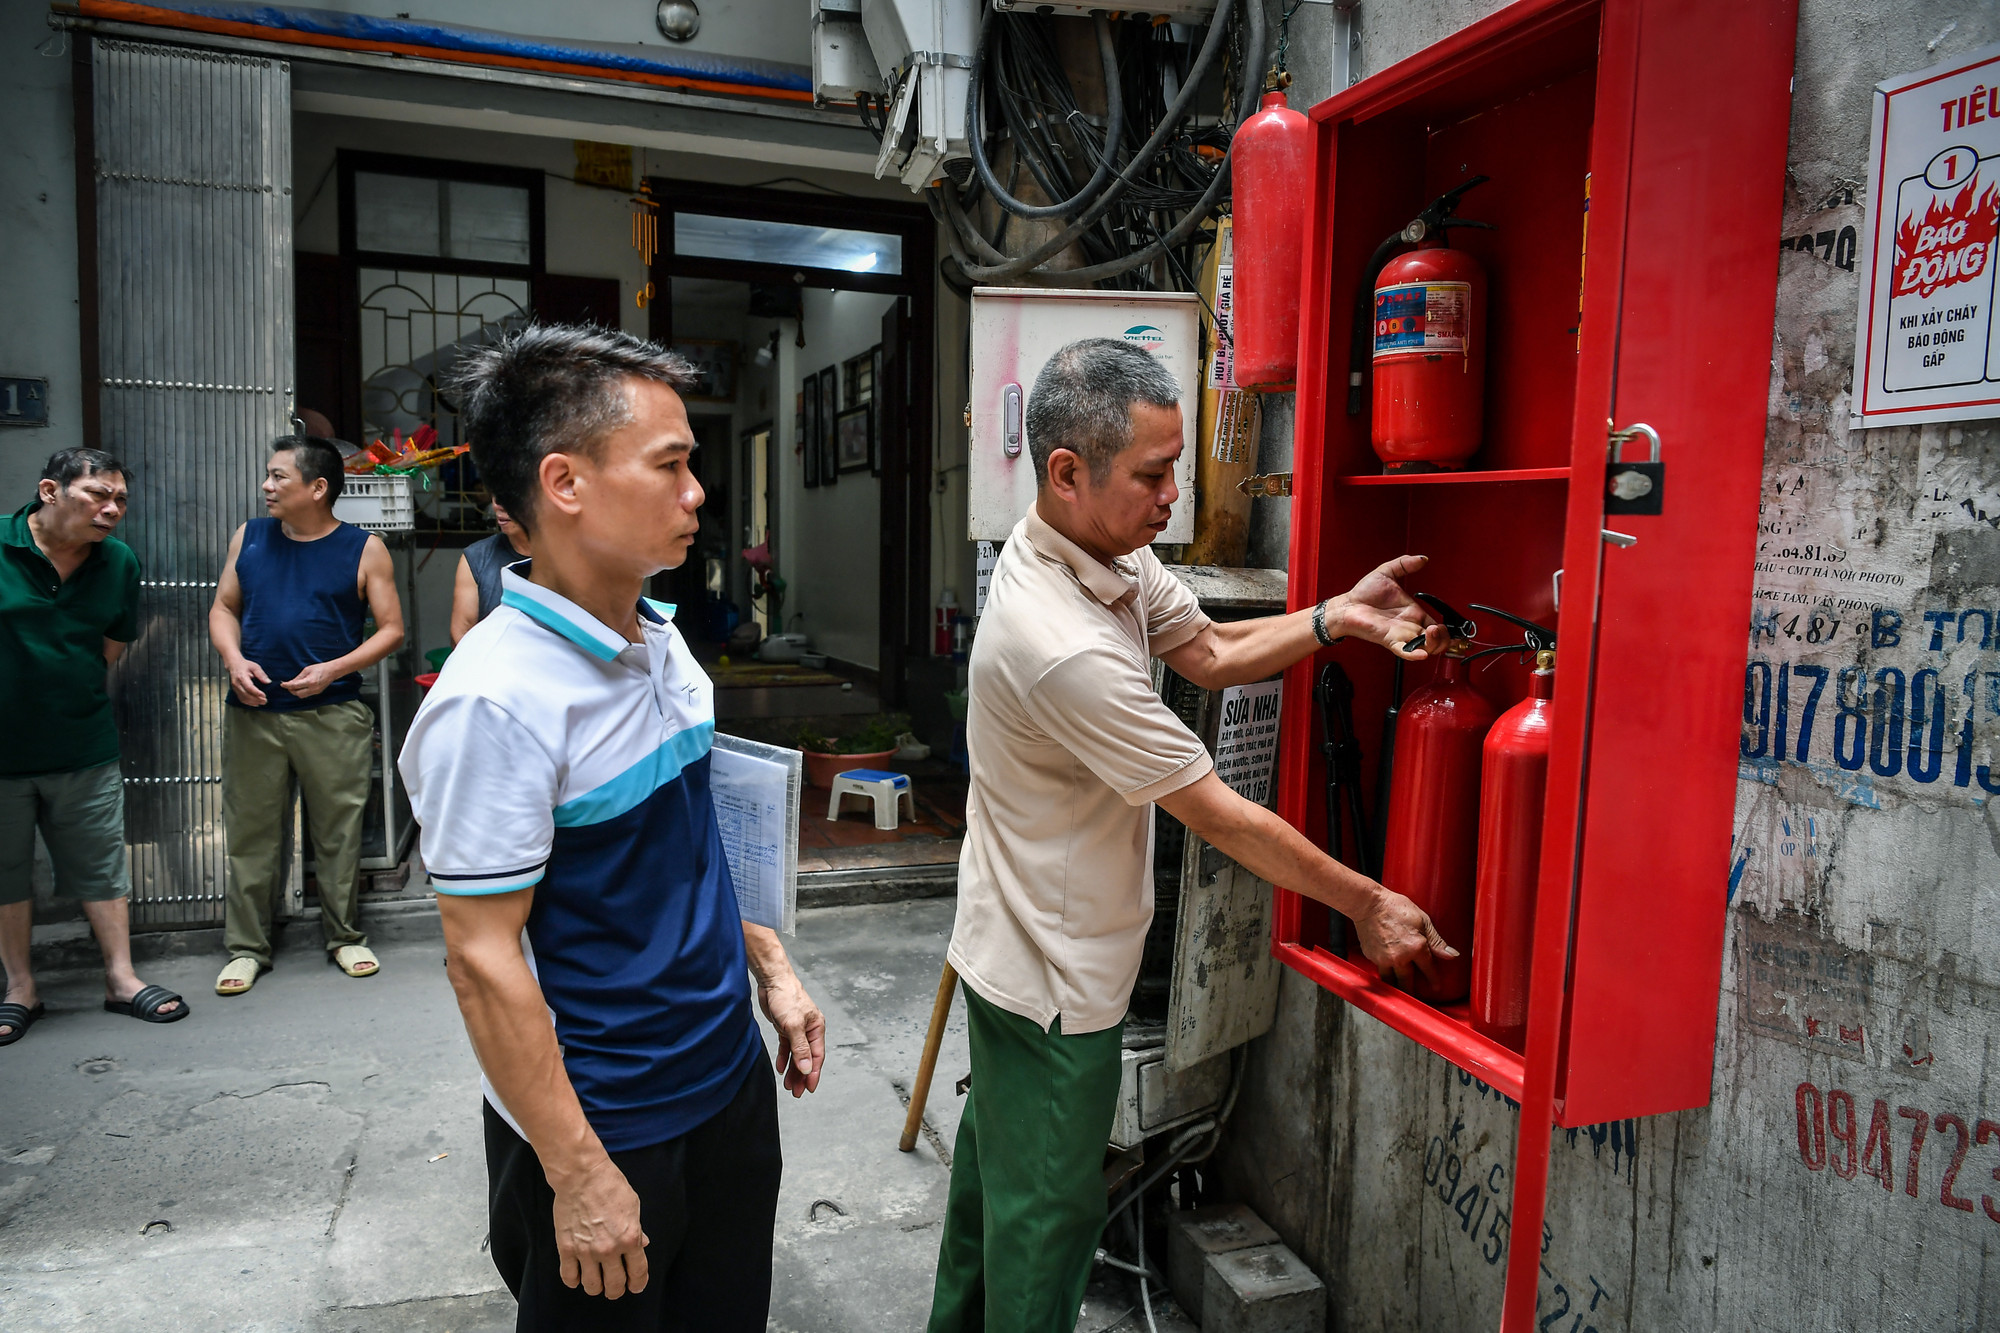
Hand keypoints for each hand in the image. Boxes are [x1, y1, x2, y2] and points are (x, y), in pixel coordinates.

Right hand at [227, 658, 270, 705]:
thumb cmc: (245, 665)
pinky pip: (241, 699)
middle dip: (256, 699)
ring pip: (243, 698)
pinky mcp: (235, 691)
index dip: (256, 693)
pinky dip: (249, 703)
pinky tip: (255, 703)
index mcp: (241, 676)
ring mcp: (235, 688)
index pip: (249, 687)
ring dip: (253, 702)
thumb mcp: (255, 667)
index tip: (264, 696)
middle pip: (246, 694)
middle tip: (265, 701)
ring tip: (262, 703)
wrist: (234, 665)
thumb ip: (261, 674)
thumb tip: (268, 682)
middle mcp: (237, 683)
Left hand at [281, 661, 339, 698]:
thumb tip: (290, 682)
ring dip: (296, 692)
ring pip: (301, 696)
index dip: (287, 685)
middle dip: (291, 690)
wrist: (332, 671)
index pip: (295, 686)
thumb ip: (298, 677)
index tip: (282, 684)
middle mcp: (313, 688)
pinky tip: (301, 687)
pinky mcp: (317, 692)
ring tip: (295, 686)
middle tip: (288, 685)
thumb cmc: (320, 668)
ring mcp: (316, 692)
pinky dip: (302, 692)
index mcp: (310, 681)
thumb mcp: (307, 670)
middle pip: (297, 693)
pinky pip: (306, 694)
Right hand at [549, 1156, 649, 1298]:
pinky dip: (574, 1281)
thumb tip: (642, 1245)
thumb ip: (637, 1229)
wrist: (582, 1175)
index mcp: (630, 1238)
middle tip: (615, 1288)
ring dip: (596, 1288)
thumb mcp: (633, 1206)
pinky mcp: (566, 1249)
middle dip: (617, 1290)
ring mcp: (586, 1251)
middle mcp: (609, 1249)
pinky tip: (577, 1276)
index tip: (635, 1286)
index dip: (638, 1284)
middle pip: (615, 1285)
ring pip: (592, 1286)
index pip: (638, 1273)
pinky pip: (569, 1277)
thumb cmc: (610, 1186)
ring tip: (597, 1283)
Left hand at [755, 968, 825, 1096]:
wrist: (772, 981)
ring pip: (797, 1055)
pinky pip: (786, 1047)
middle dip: (802, 1076)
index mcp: (816, 1028)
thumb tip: (807, 1068)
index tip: (809, 1088)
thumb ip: (800, 1048)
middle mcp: (809, 1030)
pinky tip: (781, 1068)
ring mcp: (796, 1029)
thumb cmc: (786, 997)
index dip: (813, 1073)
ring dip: (793, 1070)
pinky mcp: (785, 1027)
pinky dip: (784, 1058)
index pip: (817, 1056)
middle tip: (797, 1092)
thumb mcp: (793, 1025)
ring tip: (789, 1086)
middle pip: (807, 1058)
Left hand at [1327, 555, 1446, 659]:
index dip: (1445, 628)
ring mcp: (1400, 634)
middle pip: (1435, 640)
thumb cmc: (1364, 593)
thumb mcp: (1387, 573)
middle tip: (1439, 630)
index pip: (1436, 626)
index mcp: (1413, 612)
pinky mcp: (1389, 640)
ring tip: (1432, 633)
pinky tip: (1422, 652)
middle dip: (1443, 637)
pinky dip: (1414, 655)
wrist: (1347, 604)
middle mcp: (1409, 626)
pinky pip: (1405, 651)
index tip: (1448, 625)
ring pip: (1424, 647)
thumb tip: (1422, 558)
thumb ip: (1404, 564)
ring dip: (1433, 644)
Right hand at [1351, 887, 1457, 991]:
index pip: (1428, 970)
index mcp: (1416, 947)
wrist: (1368, 904)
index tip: (1436, 987)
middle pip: (1407, 982)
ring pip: (1391, 981)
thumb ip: (1436, 941)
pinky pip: (1380, 969)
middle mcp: (1400, 957)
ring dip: (1396, 986)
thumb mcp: (1422, 920)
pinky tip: (1388, 968)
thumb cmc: (1395, 907)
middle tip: (1416, 996)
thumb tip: (1452, 955)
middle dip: (1412, 991)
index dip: (1434, 980)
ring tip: (1400, 989)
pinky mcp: (1371, 957)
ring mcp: (1383, 959)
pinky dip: (1385, 971)